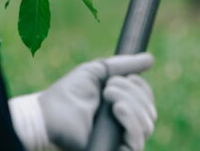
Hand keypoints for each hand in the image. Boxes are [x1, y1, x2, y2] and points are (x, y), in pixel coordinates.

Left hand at [9, 53, 155, 150]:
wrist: (48, 115)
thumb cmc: (68, 94)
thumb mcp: (97, 72)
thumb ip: (123, 65)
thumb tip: (150, 58)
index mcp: (122, 107)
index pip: (147, 100)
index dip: (141, 87)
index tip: (123, 78)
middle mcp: (125, 126)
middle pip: (149, 110)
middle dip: (132, 92)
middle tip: (108, 88)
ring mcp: (121, 140)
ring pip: (146, 123)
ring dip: (131, 103)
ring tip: (108, 95)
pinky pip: (137, 140)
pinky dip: (131, 120)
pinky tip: (118, 108)